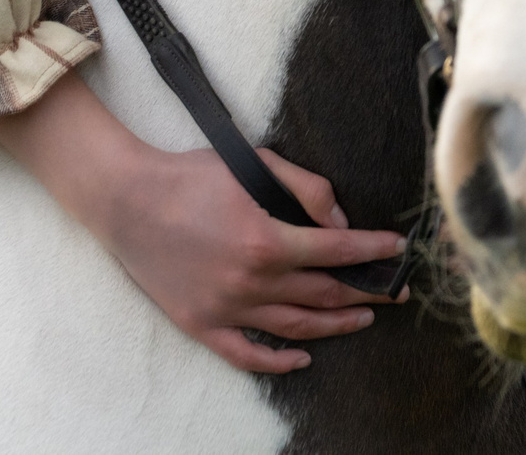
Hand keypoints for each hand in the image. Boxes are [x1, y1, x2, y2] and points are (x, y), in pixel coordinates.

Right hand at [0, 73, 406, 373]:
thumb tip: (341, 225)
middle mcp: (252, 281)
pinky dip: (278, 361)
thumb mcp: (254, 163)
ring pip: (296, 327)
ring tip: (362, 317)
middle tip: (393, 289)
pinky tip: (302, 358)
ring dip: (336, 324)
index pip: (339, 252)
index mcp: (268, 239)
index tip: (398, 249)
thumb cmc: (191, 174)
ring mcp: (226, 308)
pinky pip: (247, 354)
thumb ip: (305, 188)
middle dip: (367, 291)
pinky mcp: (201, 323)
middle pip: (325, 294)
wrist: (127, 198)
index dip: (374, 250)